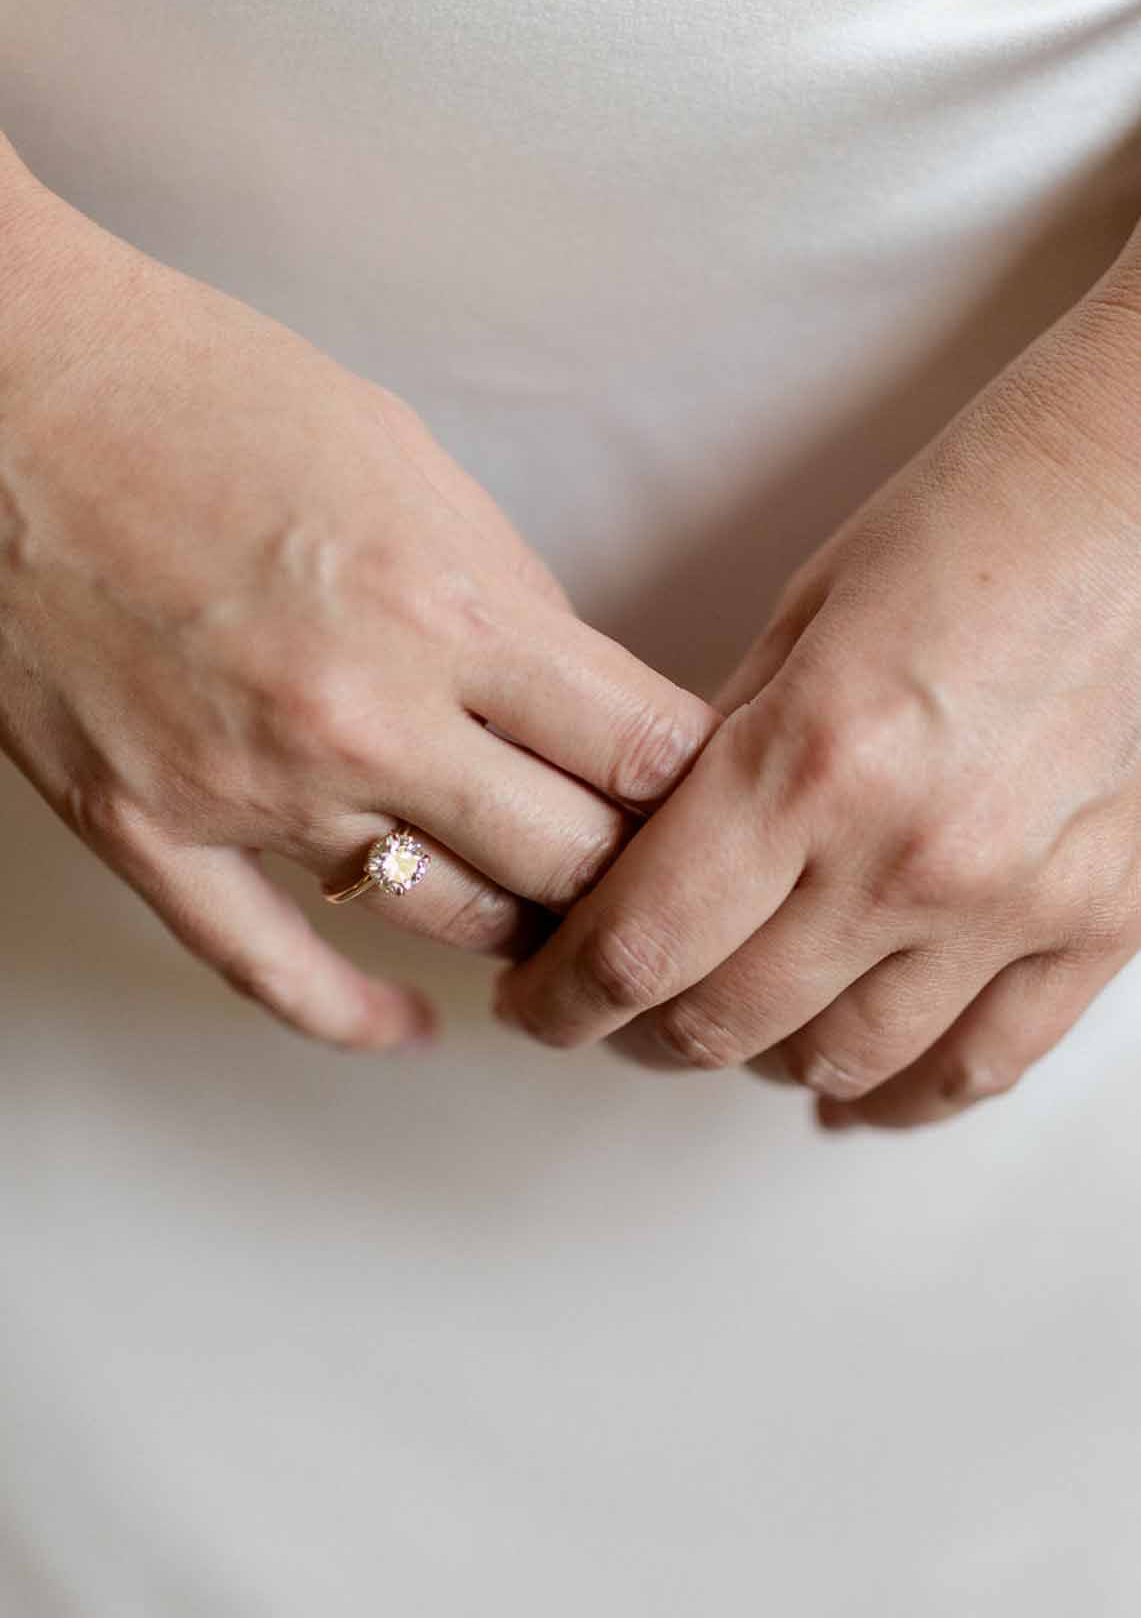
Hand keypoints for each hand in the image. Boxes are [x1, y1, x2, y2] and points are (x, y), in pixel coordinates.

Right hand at [0, 182, 715, 1049]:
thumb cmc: (187, 385)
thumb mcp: (402, 454)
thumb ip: (502, 591)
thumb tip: (574, 697)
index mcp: (445, 604)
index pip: (645, 753)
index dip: (702, 790)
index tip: (712, 800)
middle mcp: (364, 718)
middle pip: (570, 866)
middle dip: (633, 880)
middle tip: (657, 883)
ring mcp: (249, 789)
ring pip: (443, 922)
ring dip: (515, 934)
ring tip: (552, 930)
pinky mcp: (147, 831)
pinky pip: (273, 968)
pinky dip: (358, 1017)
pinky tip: (414, 1030)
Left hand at [494, 268, 1140, 1128]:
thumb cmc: (970, 522)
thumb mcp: (796, 625)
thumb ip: (720, 765)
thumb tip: (644, 864)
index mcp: (809, 760)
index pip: (638, 947)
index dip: (560, 999)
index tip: (534, 1004)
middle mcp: (908, 854)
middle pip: (723, 1023)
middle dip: (637, 1032)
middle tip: (609, 1012)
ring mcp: (1014, 901)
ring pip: (841, 1062)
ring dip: (760, 1061)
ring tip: (725, 1032)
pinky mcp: (1105, 918)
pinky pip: (982, 1064)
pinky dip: (901, 1096)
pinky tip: (854, 1095)